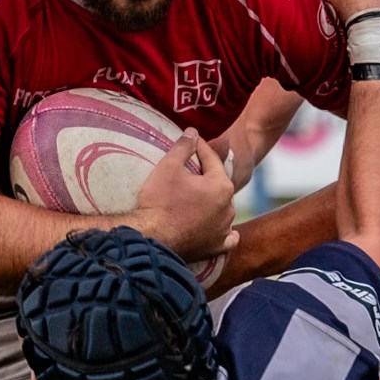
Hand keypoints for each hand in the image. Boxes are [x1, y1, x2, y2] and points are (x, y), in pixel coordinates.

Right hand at [133, 131, 237, 263]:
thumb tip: (193, 132)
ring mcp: (224, 229)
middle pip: (219, 184)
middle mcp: (228, 208)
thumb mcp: (168, 167)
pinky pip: (227, 238)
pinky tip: (218, 228)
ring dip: (215, 202)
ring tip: (200, 197)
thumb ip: (183, 146)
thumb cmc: (159, 201)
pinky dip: (224, 232)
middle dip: (207, 175)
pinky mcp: (216, 247)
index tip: (192, 141)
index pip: (212, 159)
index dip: (200, 147)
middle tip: (192, 169)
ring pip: (224, 209)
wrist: (151, 237)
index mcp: (221, 186)